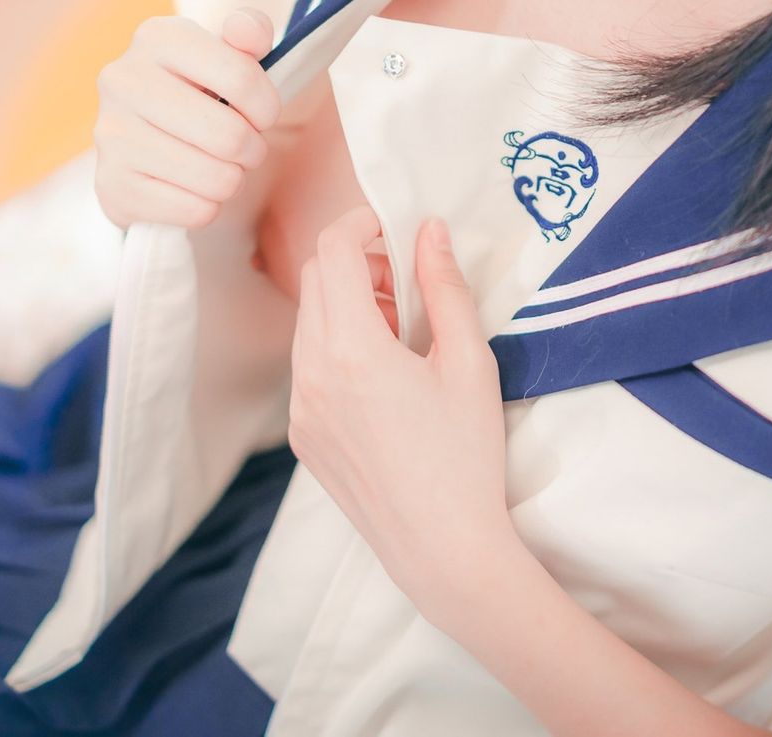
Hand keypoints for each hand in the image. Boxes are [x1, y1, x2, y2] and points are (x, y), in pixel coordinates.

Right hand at [92, 7, 281, 230]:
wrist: (143, 143)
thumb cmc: (198, 91)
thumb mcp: (224, 53)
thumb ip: (248, 33)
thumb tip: (250, 31)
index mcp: (157, 37)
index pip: (242, 77)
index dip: (268, 106)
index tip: (262, 114)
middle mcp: (123, 80)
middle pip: (230, 136)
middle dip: (252, 149)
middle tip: (243, 146)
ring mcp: (111, 135)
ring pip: (216, 178)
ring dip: (232, 179)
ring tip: (218, 165)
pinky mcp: (112, 186)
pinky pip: (195, 211)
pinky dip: (207, 206)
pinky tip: (191, 187)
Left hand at [289, 206, 517, 621]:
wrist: (442, 548)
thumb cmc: (466, 455)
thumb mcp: (469, 363)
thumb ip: (447, 288)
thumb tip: (430, 230)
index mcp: (351, 350)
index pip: (332, 251)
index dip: (361, 223)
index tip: (395, 227)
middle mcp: (311, 374)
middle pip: (313, 280)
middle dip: (355, 262)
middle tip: (407, 280)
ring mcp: (301, 408)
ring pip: (308, 322)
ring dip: (346, 303)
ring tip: (401, 328)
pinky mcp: (303, 436)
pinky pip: (308, 365)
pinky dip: (337, 345)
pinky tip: (384, 373)